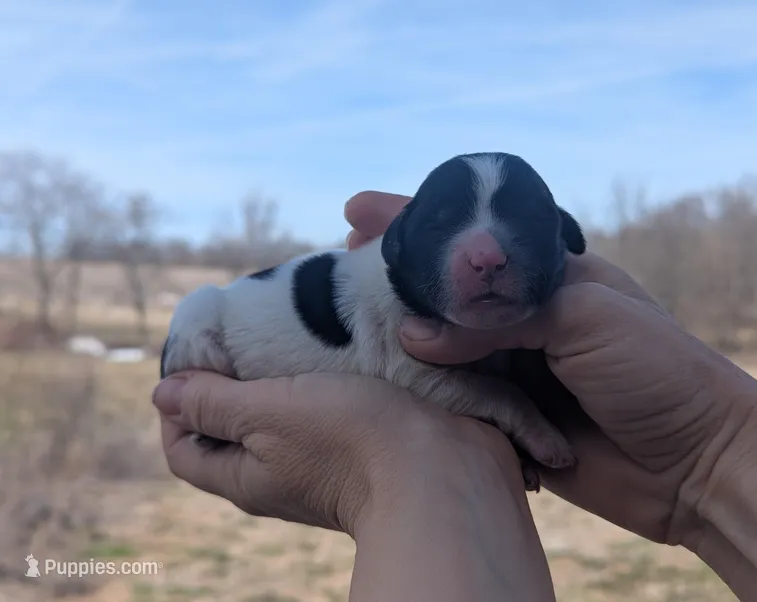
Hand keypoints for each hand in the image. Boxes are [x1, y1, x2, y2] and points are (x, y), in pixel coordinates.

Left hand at [151, 369, 525, 535]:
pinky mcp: (357, 445)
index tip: (194, 358)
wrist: (443, 469)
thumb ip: (214, 402)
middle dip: (226, 383)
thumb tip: (162, 394)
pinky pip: (319, 412)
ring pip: (278, 418)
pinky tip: (326, 352)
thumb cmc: (349, 440)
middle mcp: (277, 474)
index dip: (175, 407)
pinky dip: (312, 382)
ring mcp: (318, 461)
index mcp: (245, 476)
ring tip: (282, 334)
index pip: (184, 447)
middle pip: (230, 430)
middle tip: (239, 336)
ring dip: (274, 378)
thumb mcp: (268, 413)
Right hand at [343, 190, 756, 546]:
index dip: (416, 221)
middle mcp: (526, 317)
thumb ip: (499, 317)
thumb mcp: (584, 314)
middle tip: (338, 265)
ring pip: (444, 344)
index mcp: (550, 275)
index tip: (355, 211)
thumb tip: (413, 334)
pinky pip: (456, 397)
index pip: (472, 238)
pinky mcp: (509, 417)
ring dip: (402, 334)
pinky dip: (425, 388)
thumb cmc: (657, 370)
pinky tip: (386, 376)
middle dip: (395, 276)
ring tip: (347, 322)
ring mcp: (515, 367)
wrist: (695, 463)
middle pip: (447, 291)